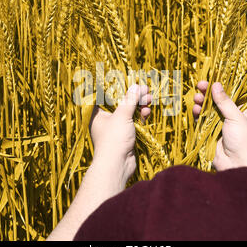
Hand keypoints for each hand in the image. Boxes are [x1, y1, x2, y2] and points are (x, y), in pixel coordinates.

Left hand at [47, 85, 151, 240]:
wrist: (116, 165)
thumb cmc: (114, 139)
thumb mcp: (122, 116)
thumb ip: (129, 100)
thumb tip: (136, 86)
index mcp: (98, 113)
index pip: (106, 95)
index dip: (118, 87)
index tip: (129, 81)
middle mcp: (105, 119)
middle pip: (120, 103)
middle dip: (134, 97)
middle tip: (146, 90)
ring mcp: (115, 128)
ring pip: (128, 112)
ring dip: (139, 105)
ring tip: (149, 100)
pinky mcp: (125, 135)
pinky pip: (133, 122)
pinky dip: (140, 117)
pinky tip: (146, 112)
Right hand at [193, 81, 246, 174]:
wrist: (236, 165)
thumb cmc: (243, 141)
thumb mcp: (236, 117)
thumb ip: (225, 101)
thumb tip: (216, 85)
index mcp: (244, 111)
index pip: (231, 94)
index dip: (219, 87)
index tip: (208, 81)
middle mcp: (232, 116)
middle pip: (217, 101)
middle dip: (207, 94)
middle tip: (199, 87)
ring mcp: (220, 125)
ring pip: (208, 110)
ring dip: (202, 103)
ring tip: (196, 99)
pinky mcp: (210, 133)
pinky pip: (202, 121)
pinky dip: (198, 115)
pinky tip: (195, 110)